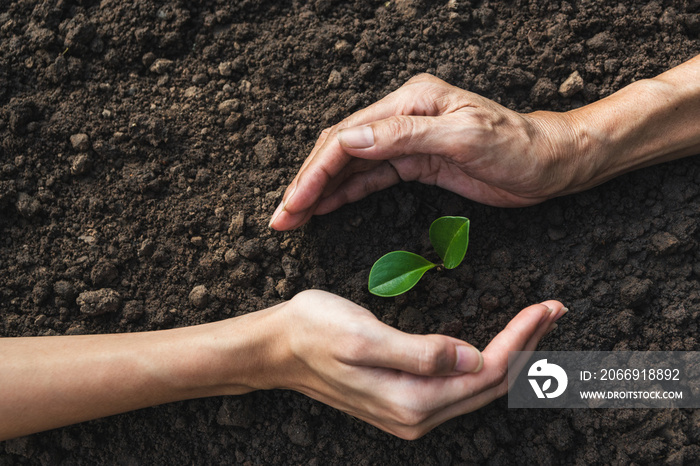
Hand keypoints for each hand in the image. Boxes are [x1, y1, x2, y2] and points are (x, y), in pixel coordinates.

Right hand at [269, 290, 565, 439]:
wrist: (277, 347)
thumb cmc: (314, 332)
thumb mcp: (363, 337)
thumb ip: (419, 354)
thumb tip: (470, 359)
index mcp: (412, 401)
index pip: (485, 372)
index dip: (520, 339)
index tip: (544, 306)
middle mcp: (417, 415)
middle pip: (491, 384)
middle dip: (528, 347)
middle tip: (555, 310)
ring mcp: (411, 411)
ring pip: (479, 386)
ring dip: (513, 355)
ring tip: (538, 323)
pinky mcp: (405, 399)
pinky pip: (460, 386)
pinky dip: (488, 362)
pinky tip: (498, 344)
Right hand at [271, 56, 699, 230]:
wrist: (553, 162)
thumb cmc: (518, 147)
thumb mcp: (464, 137)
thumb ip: (405, 135)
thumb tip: (350, 138)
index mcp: (410, 103)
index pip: (348, 136)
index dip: (316, 170)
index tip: (295, 203)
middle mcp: (403, 117)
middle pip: (341, 149)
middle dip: (308, 182)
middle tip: (283, 217)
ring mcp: (408, 140)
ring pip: (352, 165)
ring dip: (322, 191)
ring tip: (294, 218)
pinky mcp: (417, 163)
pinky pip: (372, 177)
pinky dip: (346, 193)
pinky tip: (326, 208)